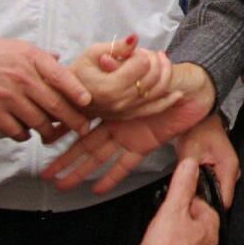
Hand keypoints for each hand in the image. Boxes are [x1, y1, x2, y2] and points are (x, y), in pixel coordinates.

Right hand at [0, 35, 90, 142]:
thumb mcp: (19, 46)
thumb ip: (41, 57)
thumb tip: (60, 60)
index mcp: (32, 58)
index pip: (61, 76)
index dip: (77, 90)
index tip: (88, 102)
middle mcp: (22, 77)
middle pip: (54, 104)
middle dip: (72, 119)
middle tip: (82, 128)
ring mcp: (6, 96)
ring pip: (37, 121)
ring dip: (49, 132)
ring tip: (53, 135)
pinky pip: (15, 130)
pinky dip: (24, 135)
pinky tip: (27, 134)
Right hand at [43, 64, 215, 193]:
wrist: (198, 87)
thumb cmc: (172, 73)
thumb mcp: (147, 64)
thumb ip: (125, 63)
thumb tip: (105, 56)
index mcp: (113, 102)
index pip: (83, 116)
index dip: (64, 126)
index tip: (45, 137)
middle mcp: (116, 120)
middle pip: (86, 141)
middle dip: (65, 158)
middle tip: (47, 173)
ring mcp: (128, 133)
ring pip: (100, 156)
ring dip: (82, 171)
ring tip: (62, 185)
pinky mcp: (144, 144)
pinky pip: (125, 163)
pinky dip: (112, 176)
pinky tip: (97, 188)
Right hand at [73, 37, 181, 119]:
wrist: (68, 97)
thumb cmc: (79, 72)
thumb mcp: (93, 54)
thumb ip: (117, 47)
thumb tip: (136, 38)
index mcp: (108, 86)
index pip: (141, 65)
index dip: (141, 54)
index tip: (133, 52)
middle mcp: (119, 102)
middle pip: (152, 78)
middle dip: (155, 61)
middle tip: (152, 53)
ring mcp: (125, 111)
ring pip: (157, 92)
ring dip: (165, 74)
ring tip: (162, 61)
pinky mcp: (129, 116)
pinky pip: (154, 109)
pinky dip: (168, 100)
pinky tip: (178, 93)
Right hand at [137, 158, 218, 244]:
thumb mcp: (172, 210)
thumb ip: (182, 186)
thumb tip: (190, 165)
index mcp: (210, 227)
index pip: (201, 205)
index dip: (184, 202)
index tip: (173, 205)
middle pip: (196, 225)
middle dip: (181, 222)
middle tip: (164, 224)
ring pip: (191, 244)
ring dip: (178, 240)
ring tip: (162, 241)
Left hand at [175, 113, 238, 208]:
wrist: (203, 118)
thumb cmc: (198, 130)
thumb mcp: (190, 153)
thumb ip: (189, 175)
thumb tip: (186, 194)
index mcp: (229, 168)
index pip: (225, 201)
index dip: (208, 206)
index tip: (194, 204)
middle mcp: (233, 171)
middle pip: (222, 198)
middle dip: (205, 200)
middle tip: (189, 194)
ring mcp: (230, 170)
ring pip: (218, 191)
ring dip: (205, 192)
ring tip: (191, 184)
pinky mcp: (224, 169)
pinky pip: (216, 184)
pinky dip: (206, 185)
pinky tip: (196, 179)